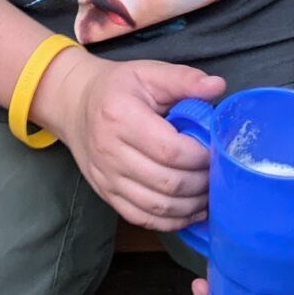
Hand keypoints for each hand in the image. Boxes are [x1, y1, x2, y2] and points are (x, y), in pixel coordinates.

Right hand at [32, 50, 225, 229]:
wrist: (74, 104)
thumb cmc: (116, 87)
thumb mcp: (148, 72)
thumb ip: (184, 79)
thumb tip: (217, 86)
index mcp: (120, 116)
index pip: (170, 150)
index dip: (200, 157)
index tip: (217, 151)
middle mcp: (109, 151)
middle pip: (166, 183)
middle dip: (201, 183)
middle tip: (219, 174)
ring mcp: (106, 177)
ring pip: (157, 207)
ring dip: (191, 206)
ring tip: (210, 193)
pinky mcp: (106, 194)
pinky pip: (142, 218)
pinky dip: (171, 221)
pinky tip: (190, 211)